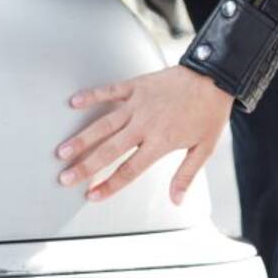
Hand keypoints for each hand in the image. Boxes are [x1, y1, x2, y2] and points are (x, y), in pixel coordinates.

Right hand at [55, 65, 233, 204]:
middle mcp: (145, 124)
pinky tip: (74, 102)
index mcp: (161, 141)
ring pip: (104, 123)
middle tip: (65, 177)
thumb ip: (186, 175)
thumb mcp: (204, 148)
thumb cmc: (209, 112)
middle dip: (85, 166)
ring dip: (81, 137)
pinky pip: (110, 91)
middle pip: (109, 149)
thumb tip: (176, 200)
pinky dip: (92, 96)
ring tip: (62, 150)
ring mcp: (138, 103)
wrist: (215, 77)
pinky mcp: (137, 85)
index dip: (110, 184)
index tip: (92, 195)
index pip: (129, 169)